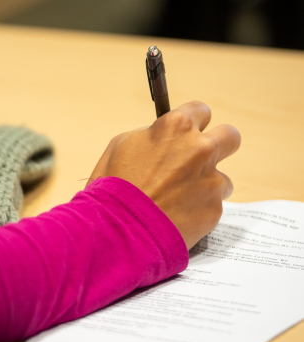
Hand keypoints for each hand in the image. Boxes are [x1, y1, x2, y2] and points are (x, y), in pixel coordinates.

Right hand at [88, 101, 240, 249]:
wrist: (118, 228)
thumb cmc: (113, 185)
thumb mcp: (120, 145)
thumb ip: (148, 135)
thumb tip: (160, 137)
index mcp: (176, 127)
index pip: (201, 110)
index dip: (192, 123)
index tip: (187, 134)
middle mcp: (200, 149)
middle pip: (230, 136)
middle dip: (220, 145)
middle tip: (201, 159)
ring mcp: (210, 180)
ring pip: (223, 177)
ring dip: (206, 185)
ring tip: (179, 199)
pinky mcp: (214, 209)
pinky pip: (213, 205)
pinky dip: (198, 210)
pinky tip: (177, 216)